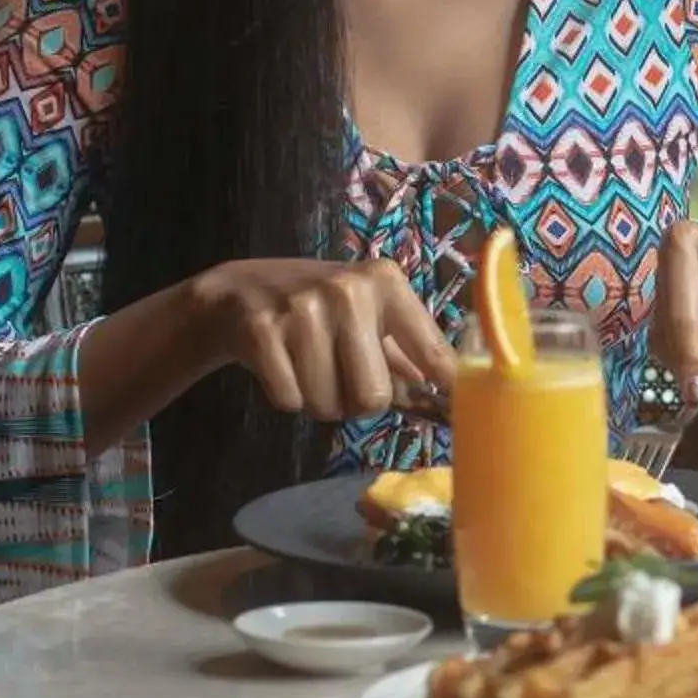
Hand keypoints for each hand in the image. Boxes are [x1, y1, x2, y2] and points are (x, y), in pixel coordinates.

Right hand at [186, 258, 453, 421]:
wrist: (238, 292)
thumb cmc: (321, 311)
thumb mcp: (369, 317)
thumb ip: (410, 357)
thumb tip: (452, 402)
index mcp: (386, 283)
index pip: (432, 353)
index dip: (447, 390)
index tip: (459, 414)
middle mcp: (349, 290)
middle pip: (374, 397)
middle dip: (357, 403)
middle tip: (342, 377)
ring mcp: (303, 309)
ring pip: (329, 406)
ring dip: (319, 400)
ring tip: (308, 366)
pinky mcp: (263, 331)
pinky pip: (290, 399)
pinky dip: (287, 396)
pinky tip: (282, 365)